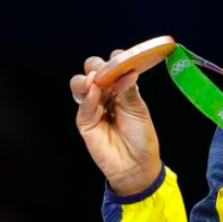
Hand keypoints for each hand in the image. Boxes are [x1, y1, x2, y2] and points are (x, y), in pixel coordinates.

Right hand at [70, 50, 161, 195]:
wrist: (135, 164)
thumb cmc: (141, 136)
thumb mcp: (139, 110)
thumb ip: (129, 91)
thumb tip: (128, 71)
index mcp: (121, 88)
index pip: (114, 67)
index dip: (116, 60)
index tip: (121, 58)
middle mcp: (105, 93)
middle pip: (93, 71)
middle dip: (97, 66)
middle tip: (105, 71)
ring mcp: (93, 106)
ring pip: (81, 84)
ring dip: (86, 79)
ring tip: (95, 81)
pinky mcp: (85, 121)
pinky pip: (83, 105)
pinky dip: (88, 97)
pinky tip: (94, 92)